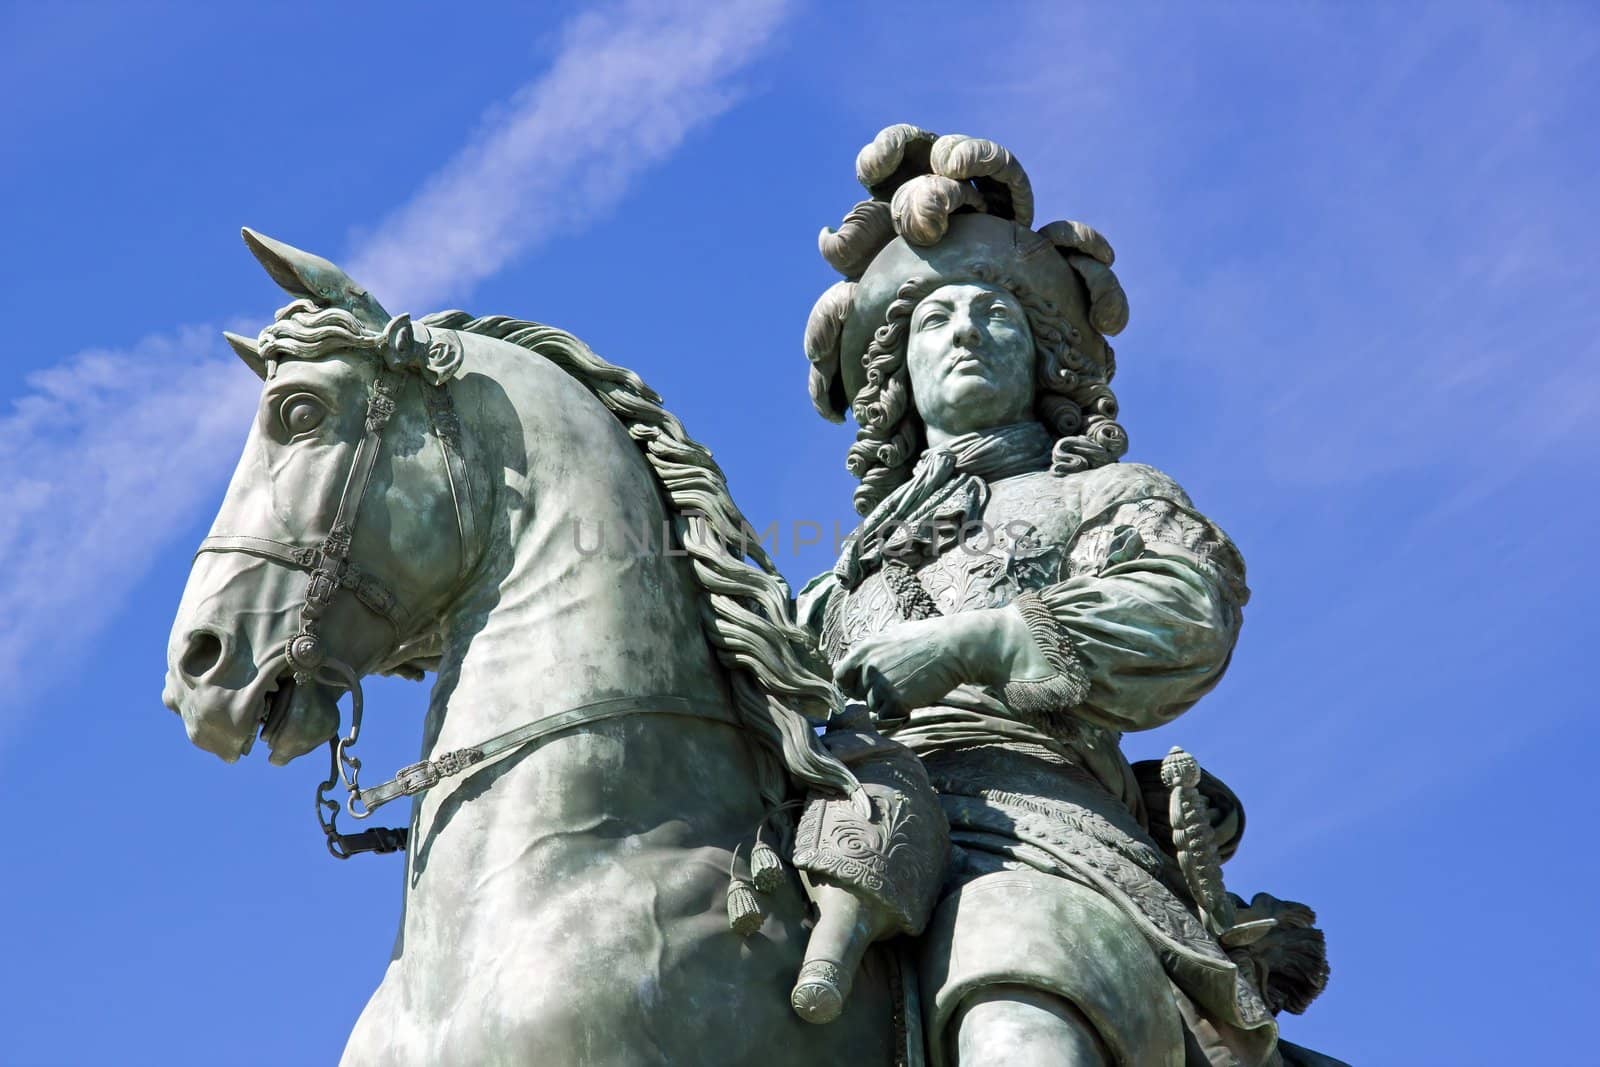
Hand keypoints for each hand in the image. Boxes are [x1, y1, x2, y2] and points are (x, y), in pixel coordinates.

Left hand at [833, 608, 1053, 716]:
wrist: (955, 646)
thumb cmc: (929, 640)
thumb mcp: (893, 637)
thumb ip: (873, 654)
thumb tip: (859, 669)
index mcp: (864, 648)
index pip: (841, 676)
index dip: (852, 686)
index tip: (865, 689)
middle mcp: (867, 666)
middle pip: (860, 695)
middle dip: (877, 696)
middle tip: (901, 687)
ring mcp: (880, 684)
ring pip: (875, 708)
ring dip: (891, 705)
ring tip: (913, 691)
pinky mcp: (896, 700)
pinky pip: (887, 720)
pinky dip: (900, 717)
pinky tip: (915, 703)